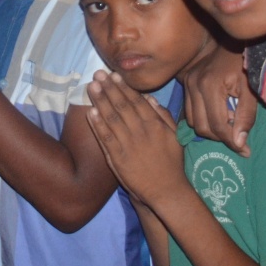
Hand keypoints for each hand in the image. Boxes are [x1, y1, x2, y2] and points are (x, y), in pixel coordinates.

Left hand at [86, 71, 185, 207]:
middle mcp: (140, 131)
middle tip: (98, 74)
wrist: (167, 191)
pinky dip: (97, 124)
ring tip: (91, 86)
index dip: (123, 87)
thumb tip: (150, 98)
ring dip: (100, 101)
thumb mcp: (174, 136)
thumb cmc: (172, 163)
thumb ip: (164, 116)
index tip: (114, 75)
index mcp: (154, 125)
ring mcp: (128, 144)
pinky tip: (90, 112)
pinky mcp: (118, 158)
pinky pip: (105, 137)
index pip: (136, 101)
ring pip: (111, 118)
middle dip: (108, 88)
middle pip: (121, 105)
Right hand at [181, 40, 253, 155]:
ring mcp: (187, 83)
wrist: (233, 40)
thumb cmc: (246, 64)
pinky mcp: (185, 81)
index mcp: (210, 86)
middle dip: (221, 137)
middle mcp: (193, 85)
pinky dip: (202, 118)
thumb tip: (239, 144)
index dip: (232, 142)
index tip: (246, 151)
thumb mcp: (251, 90)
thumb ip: (245, 117)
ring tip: (228, 124)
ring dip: (210, 129)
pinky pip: (189, 111)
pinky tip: (218, 115)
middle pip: (202, 127)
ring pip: (192, 121)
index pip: (217, 125)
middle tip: (238, 137)